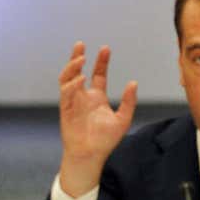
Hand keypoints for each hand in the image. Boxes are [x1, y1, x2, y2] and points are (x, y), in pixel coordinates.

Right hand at [57, 42, 137, 197]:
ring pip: (67, 80)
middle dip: (77, 58)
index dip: (101, 62)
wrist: (92, 155)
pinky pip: (66, 94)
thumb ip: (128, 101)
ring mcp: (73, 102)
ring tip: (80, 58)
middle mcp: (84, 97)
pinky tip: (80, 79)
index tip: (105, 48)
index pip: (98, 75)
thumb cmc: (106, 140)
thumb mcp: (123, 118)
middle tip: (80, 45)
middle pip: (77, 72)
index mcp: (97, 98)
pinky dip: (71, 85)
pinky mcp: (66, 110)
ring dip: (71, 68)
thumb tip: (133, 83)